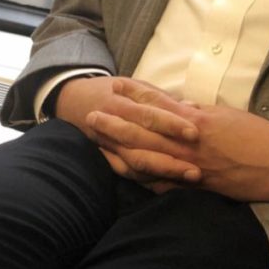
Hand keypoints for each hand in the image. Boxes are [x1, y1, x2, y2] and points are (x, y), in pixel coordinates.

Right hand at [55, 76, 201, 183]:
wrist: (72, 101)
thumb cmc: (111, 90)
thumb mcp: (132, 84)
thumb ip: (160, 97)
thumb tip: (193, 108)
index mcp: (119, 104)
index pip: (148, 114)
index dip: (171, 124)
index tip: (194, 133)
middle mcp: (112, 127)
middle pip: (143, 144)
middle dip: (171, 155)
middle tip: (197, 166)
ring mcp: (108, 147)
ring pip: (136, 163)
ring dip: (164, 172)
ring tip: (190, 177)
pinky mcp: (108, 160)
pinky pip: (129, 174)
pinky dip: (150, 181)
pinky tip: (171, 185)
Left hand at [87, 102, 268, 209]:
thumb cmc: (259, 138)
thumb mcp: (228, 116)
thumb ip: (200, 113)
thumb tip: (179, 107)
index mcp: (198, 120)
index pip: (159, 106)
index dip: (135, 96)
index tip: (116, 87)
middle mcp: (190, 143)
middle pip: (145, 132)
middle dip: (116, 123)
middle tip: (91, 116)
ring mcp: (191, 167)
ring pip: (148, 157)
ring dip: (120, 149)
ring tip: (99, 142)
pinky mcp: (196, 186)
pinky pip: (162, 182)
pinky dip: (141, 177)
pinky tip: (124, 172)